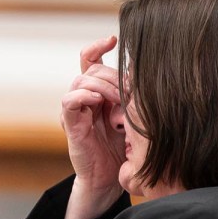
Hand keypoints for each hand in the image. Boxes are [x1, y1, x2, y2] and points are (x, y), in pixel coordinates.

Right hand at [59, 35, 126, 218]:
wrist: (111, 178)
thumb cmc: (125, 148)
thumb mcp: (135, 115)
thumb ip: (134, 95)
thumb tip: (147, 71)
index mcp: (98, 92)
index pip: (91, 59)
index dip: (99, 46)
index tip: (114, 40)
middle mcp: (84, 98)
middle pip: (92, 69)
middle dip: (112, 76)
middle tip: (129, 91)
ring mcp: (76, 110)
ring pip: (81, 80)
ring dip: (103, 86)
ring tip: (119, 101)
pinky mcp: (70, 124)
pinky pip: (70, 100)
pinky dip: (84, 96)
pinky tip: (100, 103)